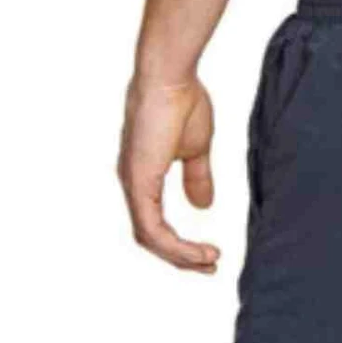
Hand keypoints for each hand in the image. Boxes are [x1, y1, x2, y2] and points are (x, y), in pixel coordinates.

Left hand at [117, 75, 220, 272]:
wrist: (170, 76)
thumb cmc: (182, 100)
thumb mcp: (196, 148)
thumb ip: (197, 177)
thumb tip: (203, 206)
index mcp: (142, 176)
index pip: (154, 223)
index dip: (179, 244)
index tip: (207, 253)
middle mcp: (132, 184)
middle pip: (150, 238)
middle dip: (180, 257)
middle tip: (209, 266)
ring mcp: (132, 184)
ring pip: (150, 239)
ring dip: (180, 256)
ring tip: (208, 260)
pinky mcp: (138, 183)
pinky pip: (152, 229)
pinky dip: (174, 245)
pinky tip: (197, 250)